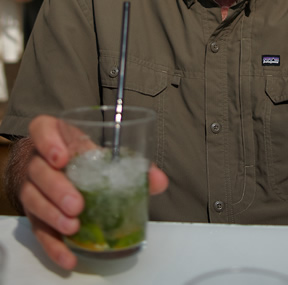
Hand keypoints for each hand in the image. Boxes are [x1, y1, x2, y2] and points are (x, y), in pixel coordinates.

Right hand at [19, 115, 168, 269]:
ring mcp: (32, 186)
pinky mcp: (34, 213)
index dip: (49, 142)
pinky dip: (53, 244)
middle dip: (57, 189)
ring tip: (74, 226)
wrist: (56, 166)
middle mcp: (37, 160)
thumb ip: (129, 163)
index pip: (42, 129)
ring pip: (34, 199)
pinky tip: (68, 255)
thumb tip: (158, 180)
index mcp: (55, 135)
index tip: (62, 158)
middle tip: (77, 204)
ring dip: (53, 215)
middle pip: (38, 170)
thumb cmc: (82, 154)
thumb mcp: (100, 151)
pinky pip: (39, 229)